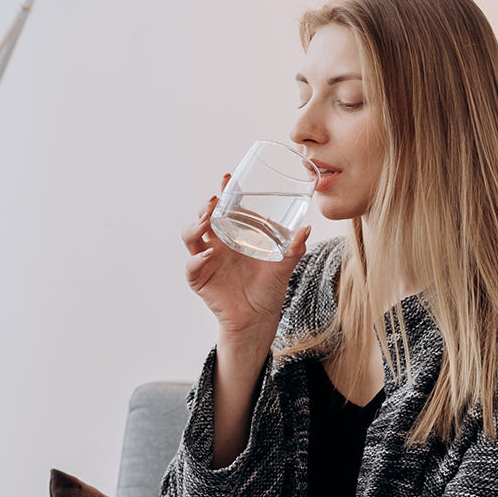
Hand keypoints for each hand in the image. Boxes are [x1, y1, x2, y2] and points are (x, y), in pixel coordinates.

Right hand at [181, 174, 311, 352]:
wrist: (258, 318)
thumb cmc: (269, 288)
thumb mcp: (285, 265)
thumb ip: (295, 248)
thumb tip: (307, 228)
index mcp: (234, 235)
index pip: (225, 208)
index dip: (224, 192)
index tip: (227, 178)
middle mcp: (217, 244)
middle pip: (202, 217)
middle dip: (205, 206)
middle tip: (215, 201)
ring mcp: (206, 260)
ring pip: (190, 236)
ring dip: (195, 226)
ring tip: (207, 222)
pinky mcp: (200, 279)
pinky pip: (192, 266)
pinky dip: (197, 259)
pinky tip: (208, 255)